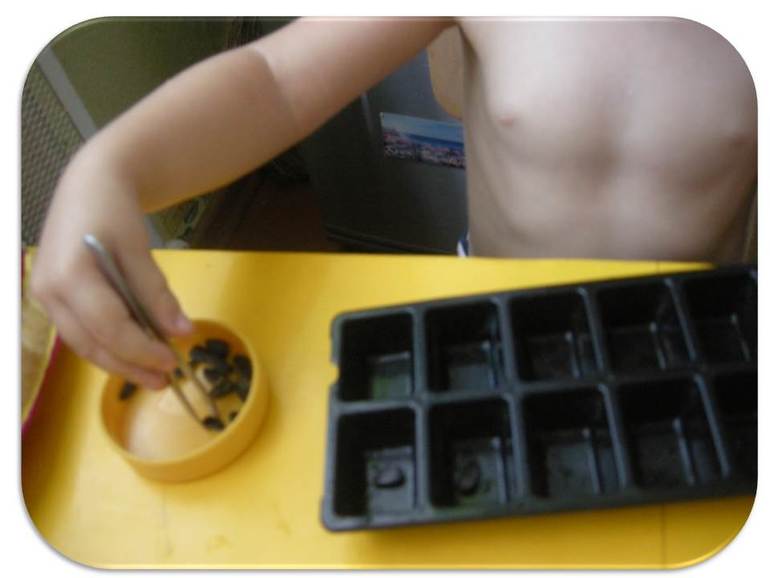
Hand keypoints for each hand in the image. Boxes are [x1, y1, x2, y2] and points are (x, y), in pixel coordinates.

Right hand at [31, 148, 192, 388]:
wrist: (89, 183)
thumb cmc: (113, 211)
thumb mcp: (140, 249)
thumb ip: (157, 293)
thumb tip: (182, 333)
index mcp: (69, 276)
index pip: (109, 327)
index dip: (142, 349)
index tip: (173, 361)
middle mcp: (49, 292)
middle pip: (92, 343)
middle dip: (129, 366)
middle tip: (163, 381)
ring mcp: (46, 297)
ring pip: (84, 343)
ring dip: (119, 362)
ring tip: (152, 376)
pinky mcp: (53, 298)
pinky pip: (82, 331)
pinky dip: (108, 345)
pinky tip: (133, 353)